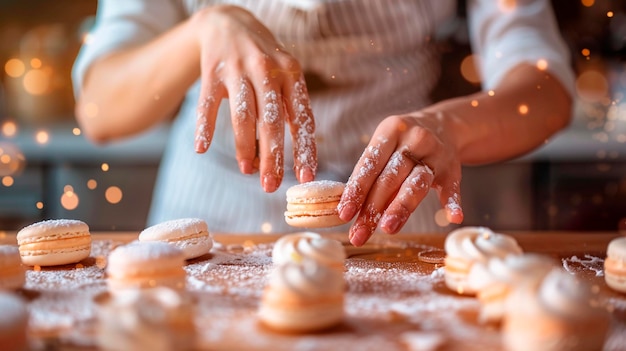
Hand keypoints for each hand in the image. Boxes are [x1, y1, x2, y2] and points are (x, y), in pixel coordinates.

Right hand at [192, 5, 316, 191]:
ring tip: (246, 171)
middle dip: (272, 157)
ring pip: (242, 116)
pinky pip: (208, 104)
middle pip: (271, 122)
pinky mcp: (212, 71)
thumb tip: (285, 157)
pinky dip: (204, 127)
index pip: (301, 118)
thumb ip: (288, 111)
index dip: (304, 149)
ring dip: (244, 147)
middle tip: (270, 185)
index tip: (306, 176)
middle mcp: (267, 70)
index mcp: (291, 75)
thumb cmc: (262, 61)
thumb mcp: (284, 76)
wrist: (227, 22)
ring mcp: (238, 70)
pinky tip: (201, 148)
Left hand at [338, 112, 464, 245]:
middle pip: (390, 178)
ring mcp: (436, 154)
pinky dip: (452, 203)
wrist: (444, 125)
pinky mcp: (453, 169)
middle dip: (372, 209)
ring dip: (401, 207)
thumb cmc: (403, 143)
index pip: (370, 164)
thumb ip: (372, 173)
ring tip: (387, 229)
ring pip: (416, 184)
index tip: (344, 214)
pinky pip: (452, 188)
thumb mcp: (385, 145)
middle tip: (359, 234)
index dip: (356, 190)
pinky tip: (453, 218)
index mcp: (391, 130)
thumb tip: (351, 209)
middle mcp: (414, 140)